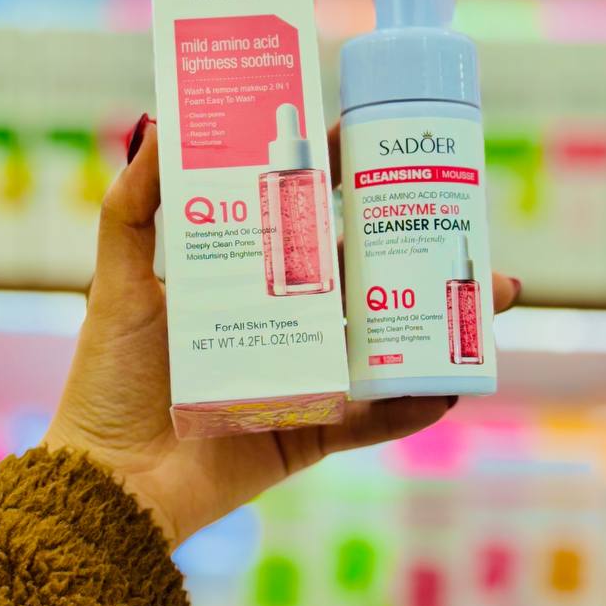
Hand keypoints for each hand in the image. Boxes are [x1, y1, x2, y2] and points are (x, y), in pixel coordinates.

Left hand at [44, 117, 519, 547]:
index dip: (342, 182)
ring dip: (442, 318)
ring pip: (386, 339)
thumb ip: (132, 209)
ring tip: (498, 292)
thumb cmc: (110, 377)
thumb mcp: (119, 282)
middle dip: (416, 246)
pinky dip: (415, 402)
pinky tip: (456, 380)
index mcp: (247, 279)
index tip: (375, 142)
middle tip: (464, 216)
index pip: (306, 219)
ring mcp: (307, 377)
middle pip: (363, 275)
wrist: (106, 482)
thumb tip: (161, 123)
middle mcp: (285, 321)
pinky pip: (375, 416)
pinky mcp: (314, 431)